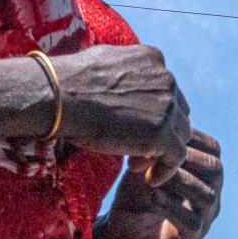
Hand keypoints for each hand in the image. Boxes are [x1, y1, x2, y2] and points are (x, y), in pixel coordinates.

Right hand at [50, 45, 191, 185]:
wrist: (58, 97)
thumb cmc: (69, 82)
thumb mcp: (102, 59)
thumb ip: (123, 68)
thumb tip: (120, 76)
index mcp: (153, 59)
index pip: (166, 90)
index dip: (153, 112)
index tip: (133, 127)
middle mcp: (166, 79)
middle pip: (177, 113)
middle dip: (159, 132)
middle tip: (135, 150)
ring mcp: (167, 106)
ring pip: (180, 135)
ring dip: (160, 151)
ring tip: (136, 165)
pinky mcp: (162, 133)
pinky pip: (176, 156)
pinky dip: (166, 169)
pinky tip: (149, 179)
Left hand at [94, 130, 222, 238]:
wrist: (119, 232)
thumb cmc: (134, 193)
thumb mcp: (145, 162)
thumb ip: (156, 143)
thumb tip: (155, 112)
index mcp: (204, 174)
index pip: (213, 149)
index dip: (191, 138)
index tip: (161, 134)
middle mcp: (211, 196)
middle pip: (215, 169)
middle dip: (186, 158)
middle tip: (157, 155)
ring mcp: (204, 220)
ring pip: (207, 195)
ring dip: (180, 181)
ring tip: (153, 177)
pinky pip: (192, 222)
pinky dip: (173, 207)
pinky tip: (153, 196)